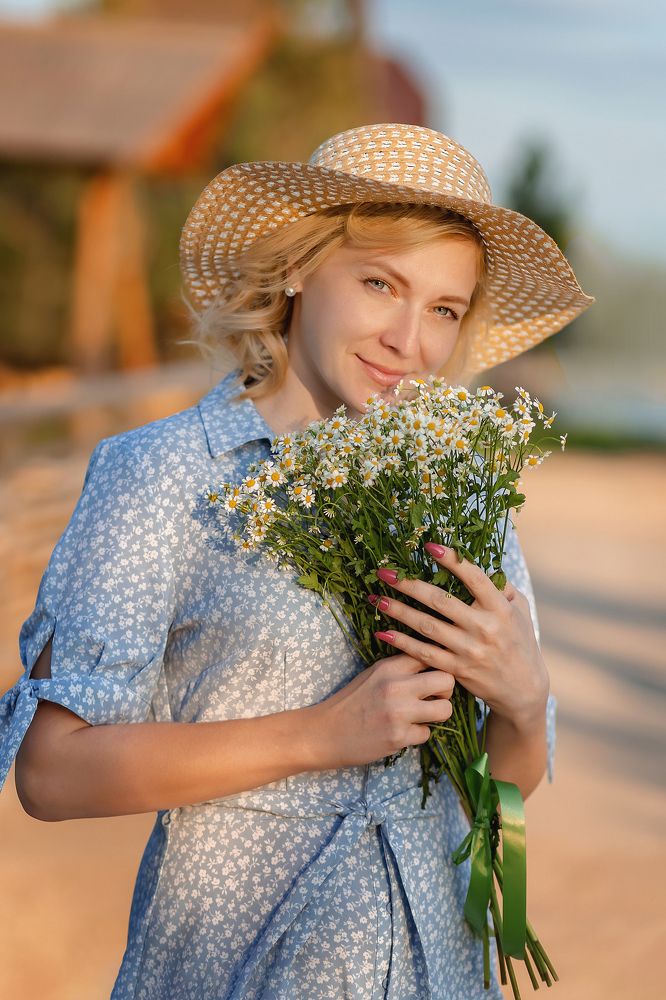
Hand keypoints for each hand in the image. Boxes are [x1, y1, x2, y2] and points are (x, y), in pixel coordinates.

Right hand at [309, 652, 454, 769]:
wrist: (325, 732)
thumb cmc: (350, 702)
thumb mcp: (373, 675)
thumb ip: (399, 669)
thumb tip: (431, 666)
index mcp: (390, 667)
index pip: (430, 655)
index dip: (436, 666)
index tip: (432, 675)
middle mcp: (397, 686)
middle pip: (447, 680)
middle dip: (445, 691)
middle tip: (435, 698)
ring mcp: (399, 712)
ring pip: (445, 709)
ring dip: (438, 714)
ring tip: (424, 716)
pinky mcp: (399, 737)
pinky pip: (427, 734)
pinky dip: (418, 735)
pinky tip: (403, 733)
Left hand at [368, 542, 549, 732]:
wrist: (522, 689)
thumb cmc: (520, 641)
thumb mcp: (520, 610)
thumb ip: (502, 587)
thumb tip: (483, 565)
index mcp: (499, 608)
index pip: (474, 578)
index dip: (452, 561)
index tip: (430, 546)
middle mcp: (484, 628)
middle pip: (440, 601)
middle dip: (409, 585)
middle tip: (385, 572)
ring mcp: (469, 650)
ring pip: (427, 626)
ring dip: (399, 611)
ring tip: (376, 598)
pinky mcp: (457, 669)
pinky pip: (425, 653)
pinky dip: (402, 642)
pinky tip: (383, 631)